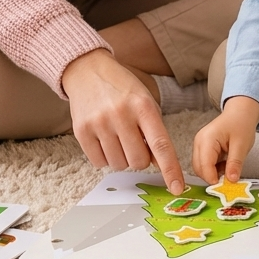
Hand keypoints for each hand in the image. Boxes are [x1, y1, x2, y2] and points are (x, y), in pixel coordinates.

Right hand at [62, 49, 184, 194]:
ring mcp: (99, 123)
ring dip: (121, 157)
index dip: (170, 169)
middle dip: (139, 158)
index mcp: (143, 105)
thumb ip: (154, 132)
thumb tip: (159, 165)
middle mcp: (121, 114)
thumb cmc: (121, 88)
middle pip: (138, 161)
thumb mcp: (145, 101)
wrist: (88, 70)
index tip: (176, 187)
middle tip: (134, 141)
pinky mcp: (81, 131)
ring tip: (117, 135)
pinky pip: (99, 163)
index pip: (160, 144)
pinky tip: (103, 138)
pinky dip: (104, 157)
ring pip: (118, 164)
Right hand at [192, 96, 258, 184]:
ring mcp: (199, 144)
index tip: (225, 187)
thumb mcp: (242, 145)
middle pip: (199, 168)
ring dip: (213, 173)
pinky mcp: (203, 147)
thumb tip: (231, 181)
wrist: (241, 112)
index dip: (213, 179)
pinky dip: (214, 168)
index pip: (204, 165)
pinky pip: (204, 163)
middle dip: (212, 177)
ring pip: (200, 167)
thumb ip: (235, 163)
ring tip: (229, 168)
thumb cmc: (241, 124)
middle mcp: (199, 142)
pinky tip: (225, 164)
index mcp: (207, 139)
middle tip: (228, 179)